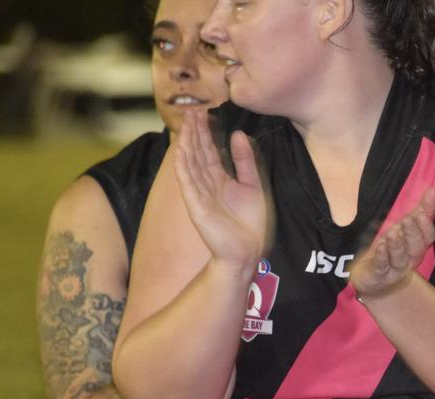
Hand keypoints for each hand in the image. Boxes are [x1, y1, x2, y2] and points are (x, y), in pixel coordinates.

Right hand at [174, 109, 268, 267]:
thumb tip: (238, 134)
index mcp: (220, 180)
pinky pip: (188, 181)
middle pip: (198, 153)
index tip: (204, 113)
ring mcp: (199, 194)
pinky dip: (184, 165)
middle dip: (195, 132)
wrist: (247, 251)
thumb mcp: (252, 185)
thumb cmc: (249, 223)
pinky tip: (181, 149)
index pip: (209, 151)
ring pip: (190, 163)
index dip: (205, 133)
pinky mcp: (196, 205)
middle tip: (193, 110)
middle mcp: (207, 184)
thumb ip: (245, 161)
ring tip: (187, 124)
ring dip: (188, 143)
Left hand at [348, 188, 434, 299]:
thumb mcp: (404, 227)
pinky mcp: (379, 275)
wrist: (371, 275)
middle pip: (416, 248)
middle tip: (409, 219)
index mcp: (418, 246)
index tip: (422, 212)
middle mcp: (410, 259)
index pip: (427, 237)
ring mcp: (395, 269)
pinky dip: (382, 257)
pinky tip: (381, 248)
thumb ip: (421, 210)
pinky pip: (382, 267)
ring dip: (397, 245)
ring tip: (393, 233)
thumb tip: (433, 190)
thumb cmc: (392, 248)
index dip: (426, 226)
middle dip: (413, 233)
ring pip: (400, 259)